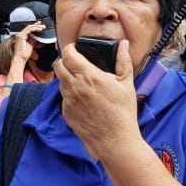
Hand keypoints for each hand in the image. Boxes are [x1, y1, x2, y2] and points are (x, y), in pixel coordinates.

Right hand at [11, 23, 42, 63]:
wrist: (21, 58)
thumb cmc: (24, 54)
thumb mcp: (31, 45)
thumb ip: (33, 40)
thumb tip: (37, 37)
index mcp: (22, 37)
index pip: (29, 29)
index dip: (35, 26)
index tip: (40, 26)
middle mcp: (20, 35)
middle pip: (29, 27)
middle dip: (36, 25)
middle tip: (43, 25)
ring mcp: (20, 35)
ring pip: (29, 27)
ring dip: (37, 26)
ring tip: (42, 27)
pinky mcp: (21, 36)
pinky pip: (29, 30)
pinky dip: (34, 29)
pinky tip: (39, 29)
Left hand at [55, 39, 138, 161]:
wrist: (114, 140)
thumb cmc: (122, 112)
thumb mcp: (127, 83)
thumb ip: (123, 60)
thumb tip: (123, 44)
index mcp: (88, 76)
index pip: (68, 54)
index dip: (70, 49)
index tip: (76, 49)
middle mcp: (74, 87)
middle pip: (58, 66)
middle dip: (65, 61)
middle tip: (76, 63)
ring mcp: (68, 101)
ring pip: (60, 82)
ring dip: (67, 78)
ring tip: (82, 82)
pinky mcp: (66, 113)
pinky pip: (64, 98)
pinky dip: (70, 94)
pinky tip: (84, 99)